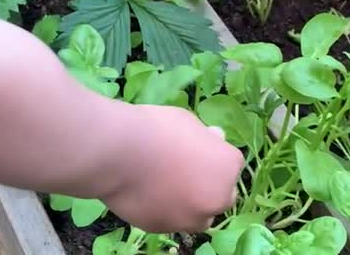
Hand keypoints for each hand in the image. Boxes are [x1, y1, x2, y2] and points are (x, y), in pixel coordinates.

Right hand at [101, 104, 243, 233]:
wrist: (119, 152)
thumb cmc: (156, 129)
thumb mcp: (188, 121)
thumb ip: (206, 136)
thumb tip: (216, 138)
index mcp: (228, 167)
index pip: (231, 165)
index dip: (212, 157)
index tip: (194, 150)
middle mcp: (217, 198)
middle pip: (221, 195)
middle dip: (208, 185)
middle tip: (183, 171)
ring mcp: (191, 218)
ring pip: (198, 216)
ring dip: (190, 204)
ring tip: (166, 186)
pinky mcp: (165, 229)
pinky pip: (170, 221)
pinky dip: (165, 211)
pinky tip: (149, 194)